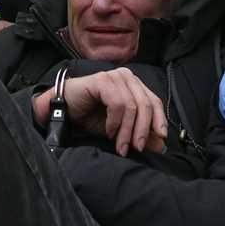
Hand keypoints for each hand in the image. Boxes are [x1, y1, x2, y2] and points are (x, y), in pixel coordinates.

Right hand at [32, 68, 167, 156]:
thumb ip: (139, 134)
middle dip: (142, 130)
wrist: (63, 110)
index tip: (161, 138)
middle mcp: (127, 77)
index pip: (154, 101)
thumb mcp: (119, 130)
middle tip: (137, 148)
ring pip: (132, 106)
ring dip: (127, 130)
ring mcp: (115, 76)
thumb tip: (161, 145)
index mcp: (134, 85)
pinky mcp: (103, 80)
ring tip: (121, 146)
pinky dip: (115, 121)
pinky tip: (108, 131)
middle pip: (145, 104)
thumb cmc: (90, 116)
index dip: (159, 120)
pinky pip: (117, 103)